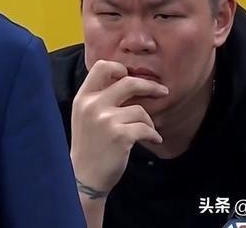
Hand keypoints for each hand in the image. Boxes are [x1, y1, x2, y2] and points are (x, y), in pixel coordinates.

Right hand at [70, 59, 168, 193]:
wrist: (84, 177)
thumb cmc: (88, 147)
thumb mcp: (85, 116)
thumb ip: (99, 98)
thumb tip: (126, 80)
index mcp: (83, 98)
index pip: (102, 67)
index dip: (120, 68)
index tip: (132, 77)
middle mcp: (92, 105)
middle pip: (128, 82)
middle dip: (150, 86)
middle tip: (162, 91)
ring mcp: (105, 120)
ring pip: (140, 109)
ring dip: (148, 121)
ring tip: (147, 131)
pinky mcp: (120, 135)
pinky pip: (146, 128)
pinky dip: (152, 134)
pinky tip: (152, 140)